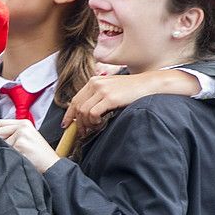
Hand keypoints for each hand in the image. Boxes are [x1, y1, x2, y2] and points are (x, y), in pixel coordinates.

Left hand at [0, 119, 58, 172]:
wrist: (53, 168)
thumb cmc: (40, 158)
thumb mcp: (27, 142)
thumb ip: (11, 136)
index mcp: (24, 123)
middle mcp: (23, 126)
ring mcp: (22, 134)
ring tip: (5, 158)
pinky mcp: (21, 144)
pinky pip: (6, 151)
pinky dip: (6, 158)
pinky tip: (12, 161)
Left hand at [64, 70, 200, 136]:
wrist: (148, 85)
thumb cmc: (131, 90)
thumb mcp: (111, 89)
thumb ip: (98, 98)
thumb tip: (85, 115)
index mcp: (94, 81)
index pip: (75, 99)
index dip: (69, 114)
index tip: (66, 125)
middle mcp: (95, 84)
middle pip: (77, 107)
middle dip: (78, 123)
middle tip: (82, 133)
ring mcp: (102, 90)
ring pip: (83, 112)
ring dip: (87, 124)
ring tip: (95, 128)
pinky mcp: (109, 98)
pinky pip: (93, 113)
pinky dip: (94, 122)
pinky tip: (102, 123)